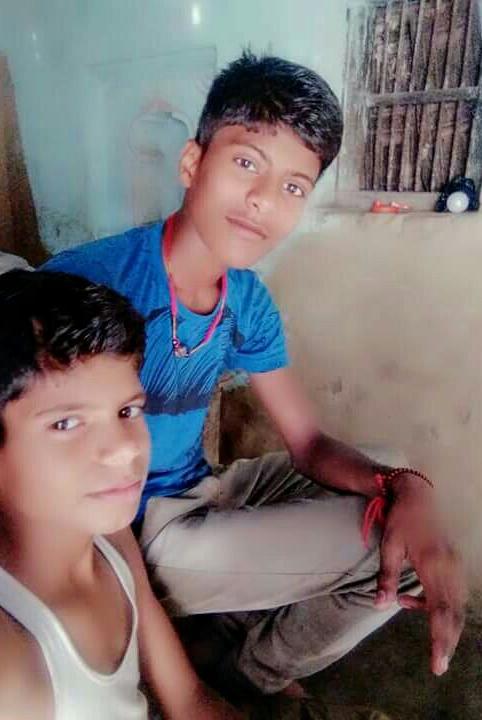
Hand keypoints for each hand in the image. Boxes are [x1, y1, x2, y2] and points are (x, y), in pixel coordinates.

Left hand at [375, 476, 466, 675]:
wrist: (417, 495)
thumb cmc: (400, 520)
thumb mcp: (389, 547)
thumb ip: (386, 578)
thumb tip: (381, 606)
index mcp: (433, 565)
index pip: (440, 611)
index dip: (440, 639)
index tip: (437, 663)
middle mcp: (449, 568)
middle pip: (454, 613)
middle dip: (448, 641)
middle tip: (438, 666)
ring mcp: (455, 565)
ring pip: (457, 606)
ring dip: (447, 626)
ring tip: (434, 646)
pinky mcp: (454, 563)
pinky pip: (452, 593)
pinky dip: (440, 606)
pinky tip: (413, 602)